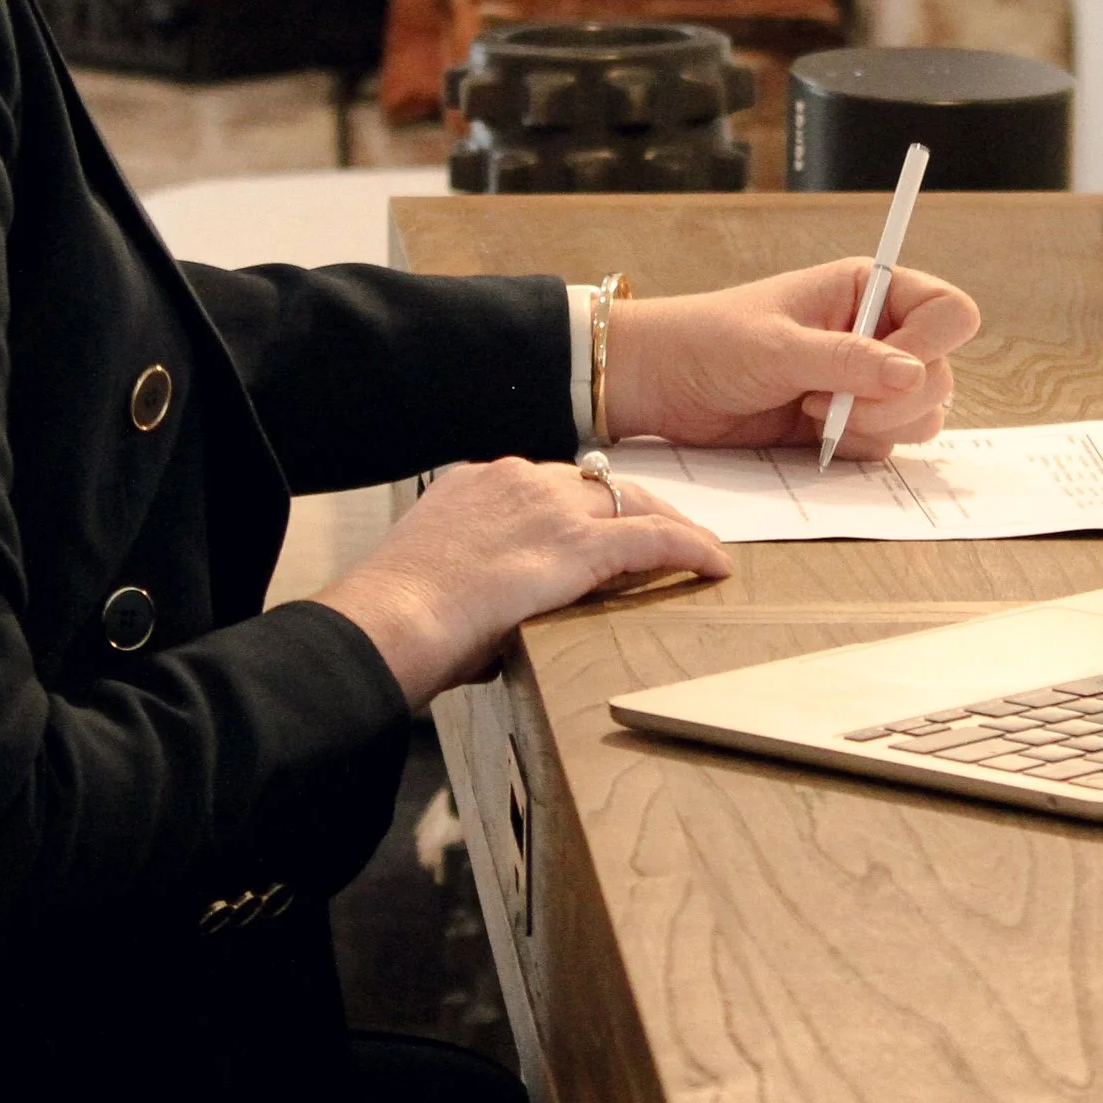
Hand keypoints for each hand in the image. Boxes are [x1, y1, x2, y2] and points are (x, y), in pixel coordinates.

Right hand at [321, 456, 726, 710]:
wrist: (389, 621)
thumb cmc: (398, 621)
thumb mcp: (438, 579)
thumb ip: (476, 580)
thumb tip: (498, 621)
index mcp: (476, 484)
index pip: (548, 487)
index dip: (582, 510)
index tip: (598, 530)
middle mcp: (517, 480)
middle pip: (597, 485)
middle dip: (634, 509)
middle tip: (665, 534)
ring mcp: (550, 506)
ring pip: (631, 503)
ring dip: (667, 526)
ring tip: (697, 549)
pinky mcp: (578, 543)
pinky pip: (652, 538)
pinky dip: (689, 548)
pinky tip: (714, 565)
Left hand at [601, 261, 980, 460]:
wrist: (660, 384)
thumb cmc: (709, 342)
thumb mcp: (777, 347)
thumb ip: (848, 361)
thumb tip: (916, 374)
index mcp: (868, 290)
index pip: (949, 312)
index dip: (932, 344)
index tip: (890, 369)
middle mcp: (878, 332)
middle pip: (942, 373)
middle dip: (894, 402)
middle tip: (831, 405)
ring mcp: (865, 381)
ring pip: (923, 415)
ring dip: (878, 427)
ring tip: (814, 416)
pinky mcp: (847, 422)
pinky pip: (887, 445)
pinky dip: (858, 448)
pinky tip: (811, 436)